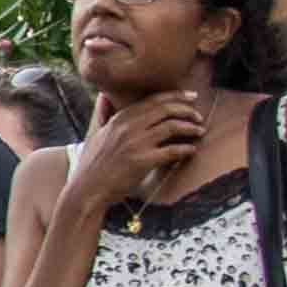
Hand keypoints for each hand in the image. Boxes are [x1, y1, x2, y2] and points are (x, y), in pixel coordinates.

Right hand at [65, 86, 206, 219]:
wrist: (87, 189)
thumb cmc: (93, 164)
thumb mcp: (96, 134)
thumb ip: (104, 115)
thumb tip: (105, 96)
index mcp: (119, 119)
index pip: (153, 100)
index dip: (176, 96)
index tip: (191, 97)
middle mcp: (128, 127)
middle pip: (166, 110)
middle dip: (187, 111)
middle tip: (198, 117)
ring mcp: (136, 143)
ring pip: (172, 126)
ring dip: (191, 128)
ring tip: (199, 132)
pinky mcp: (143, 161)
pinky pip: (172, 151)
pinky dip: (186, 149)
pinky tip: (191, 150)